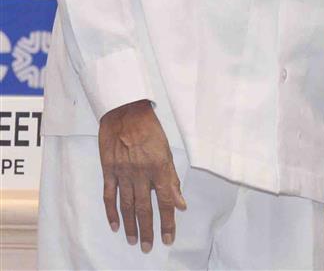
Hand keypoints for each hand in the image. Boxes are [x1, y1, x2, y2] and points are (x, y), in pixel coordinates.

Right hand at [98, 99, 186, 252]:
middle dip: (149, 229)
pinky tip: (114, 225)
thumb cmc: (150, 128)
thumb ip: (172, 179)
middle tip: (150, 247)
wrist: (125, 111)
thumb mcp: (167, 150)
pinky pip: (109, 195)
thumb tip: (181, 203)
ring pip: (127, 205)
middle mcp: (141, 173)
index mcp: (159, 167)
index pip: (166, 201)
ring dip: (130, 225)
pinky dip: (111, 212)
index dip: (169, 221)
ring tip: (134, 241)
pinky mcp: (108, 170)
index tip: (169, 238)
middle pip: (145, 208)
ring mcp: (123, 173)